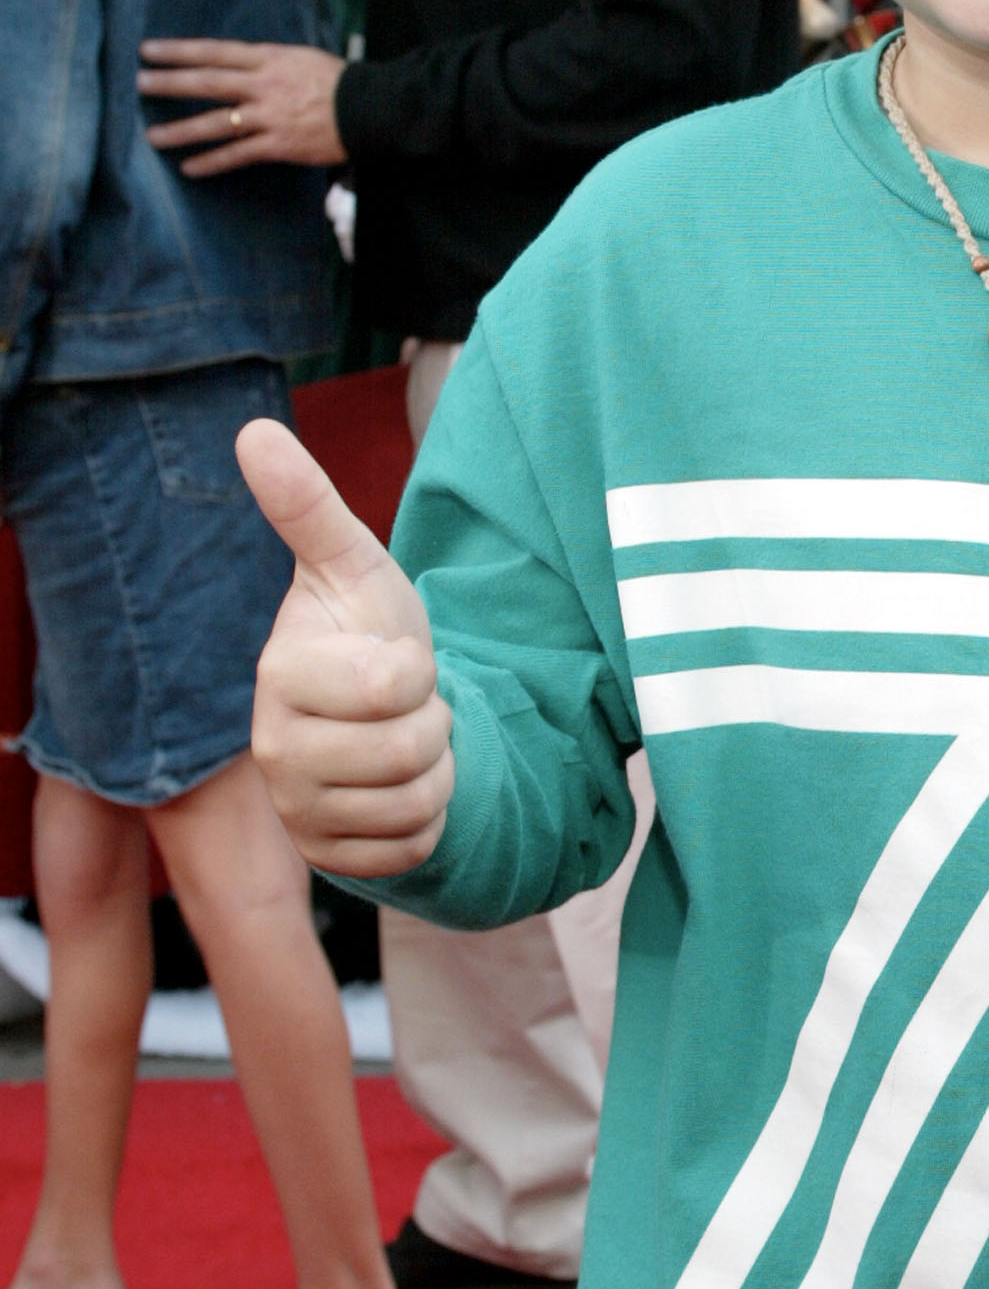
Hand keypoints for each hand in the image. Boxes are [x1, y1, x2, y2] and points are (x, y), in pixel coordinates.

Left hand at [139, 39, 345, 175]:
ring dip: (181, 130)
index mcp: (268, 58)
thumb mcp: (299, 58)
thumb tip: (238, 66)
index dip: (179, 51)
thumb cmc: (338, 81)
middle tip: (139, 83)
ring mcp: (269, 117)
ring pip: (216, 122)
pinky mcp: (279, 145)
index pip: (214, 51)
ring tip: (153, 137)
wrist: (370, 109)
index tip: (149, 50)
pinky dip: (212, 162)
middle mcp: (263, 85)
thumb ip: (266, 62)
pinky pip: (238, 155)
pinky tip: (189, 168)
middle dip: (170, 83)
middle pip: (207, 82)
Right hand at [237, 418, 453, 876]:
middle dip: (432, 719)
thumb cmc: (366, 631)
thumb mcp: (353, 566)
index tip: (391, 657)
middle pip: (412, 748)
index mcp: (279, 676)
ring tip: (400, 739)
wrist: (382, 717)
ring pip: (418, 801)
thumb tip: (253, 429)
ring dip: (435, 769)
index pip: (394, 683)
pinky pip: (416, 848)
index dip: (419, 668)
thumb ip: (308, 506)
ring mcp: (299, 813)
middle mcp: (274, 751)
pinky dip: (428, 818)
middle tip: (402, 704)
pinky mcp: (334, 858)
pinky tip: (397, 789)